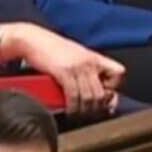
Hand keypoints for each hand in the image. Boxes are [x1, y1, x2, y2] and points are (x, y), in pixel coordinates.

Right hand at [0, 22, 124, 116]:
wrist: (32, 39)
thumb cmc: (51, 48)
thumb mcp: (75, 56)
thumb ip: (86, 70)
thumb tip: (92, 89)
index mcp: (95, 57)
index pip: (119, 73)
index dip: (114, 87)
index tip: (106, 96)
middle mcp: (89, 62)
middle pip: (102, 92)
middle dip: (96, 107)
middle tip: (89, 112)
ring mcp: (78, 67)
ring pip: (89, 97)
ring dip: (84, 110)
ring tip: (78, 113)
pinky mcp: (64, 72)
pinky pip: (74, 96)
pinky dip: (72, 107)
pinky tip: (69, 109)